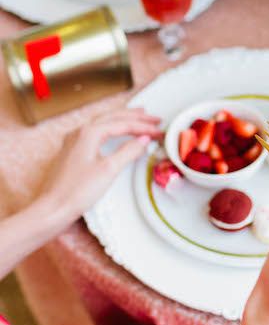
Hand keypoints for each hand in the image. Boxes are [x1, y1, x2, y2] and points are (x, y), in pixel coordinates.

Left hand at [39, 107, 161, 224]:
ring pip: (103, 122)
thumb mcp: (109, 170)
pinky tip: (114, 132)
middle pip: (113, 117)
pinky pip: (95, 132)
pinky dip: (111, 128)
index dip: (143, 127)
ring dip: (123, 119)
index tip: (158, 130)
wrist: (53, 208)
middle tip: (153, 118)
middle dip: (135, 117)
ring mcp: (74, 142)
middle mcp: (79, 133)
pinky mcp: (72, 152)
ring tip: (138, 117)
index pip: (123, 124)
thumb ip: (128, 151)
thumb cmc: (75, 191)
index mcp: (89, 133)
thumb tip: (143, 140)